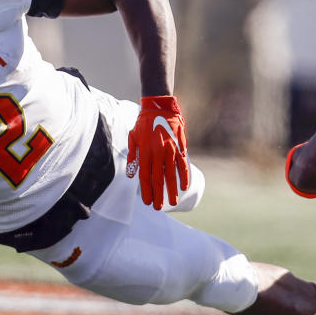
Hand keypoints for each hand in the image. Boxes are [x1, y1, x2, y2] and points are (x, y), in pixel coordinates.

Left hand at [126, 95, 189, 209]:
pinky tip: (184, 186)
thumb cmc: (144, 123)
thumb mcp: (133, 138)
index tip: (148, 202)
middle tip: (159, 207)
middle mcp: (158, 153)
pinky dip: (184, 176)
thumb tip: (131, 175)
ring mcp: (170, 151)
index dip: (146, 191)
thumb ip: (133, 157)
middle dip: (159, 194)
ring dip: (172, 190)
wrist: (160, 107)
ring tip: (172, 201)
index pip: (145, 176)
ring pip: (171, 174)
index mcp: (145, 152)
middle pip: (158, 179)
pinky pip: (182, 165)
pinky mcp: (180, 147)